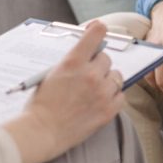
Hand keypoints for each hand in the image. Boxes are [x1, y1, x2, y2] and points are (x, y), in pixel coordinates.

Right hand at [8, 22, 124, 162]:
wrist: (41, 132)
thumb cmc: (41, 104)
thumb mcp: (52, 73)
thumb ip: (72, 61)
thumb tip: (87, 49)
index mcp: (73, 61)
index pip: (96, 33)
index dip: (98, 30)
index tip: (99, 30)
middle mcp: (91, 74)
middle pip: (106, 58)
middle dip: (98, 64)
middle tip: (87, 75)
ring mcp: (101, 92)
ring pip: (116, 76)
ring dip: (107, 80)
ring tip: (94, 91)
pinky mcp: (108, 110)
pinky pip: (121, 95)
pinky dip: (113, 97)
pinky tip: (100, 101)